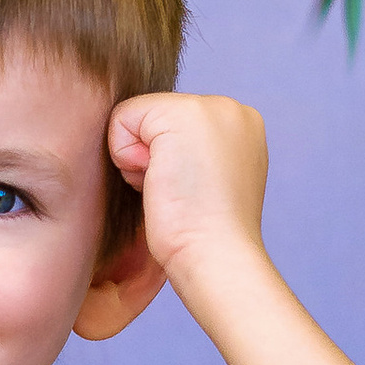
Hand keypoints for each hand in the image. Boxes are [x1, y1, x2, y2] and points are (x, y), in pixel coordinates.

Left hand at [106, 93, 271, 312]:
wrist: (217, 257)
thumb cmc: (205, 237)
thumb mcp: (205, 181)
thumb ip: (187, 154)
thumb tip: (150, 152)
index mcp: (242, 126)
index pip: (173, 125)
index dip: (166, 162)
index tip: (190, 192)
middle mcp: (232, 109)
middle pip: (154, 118)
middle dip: (153, 157)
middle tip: (181, 193)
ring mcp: (212, 106)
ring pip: (139, 117)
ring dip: (142, 159)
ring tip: (174, 188)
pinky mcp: (182, 112)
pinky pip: (122, 117)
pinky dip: (125, 154)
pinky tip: (158, 180)